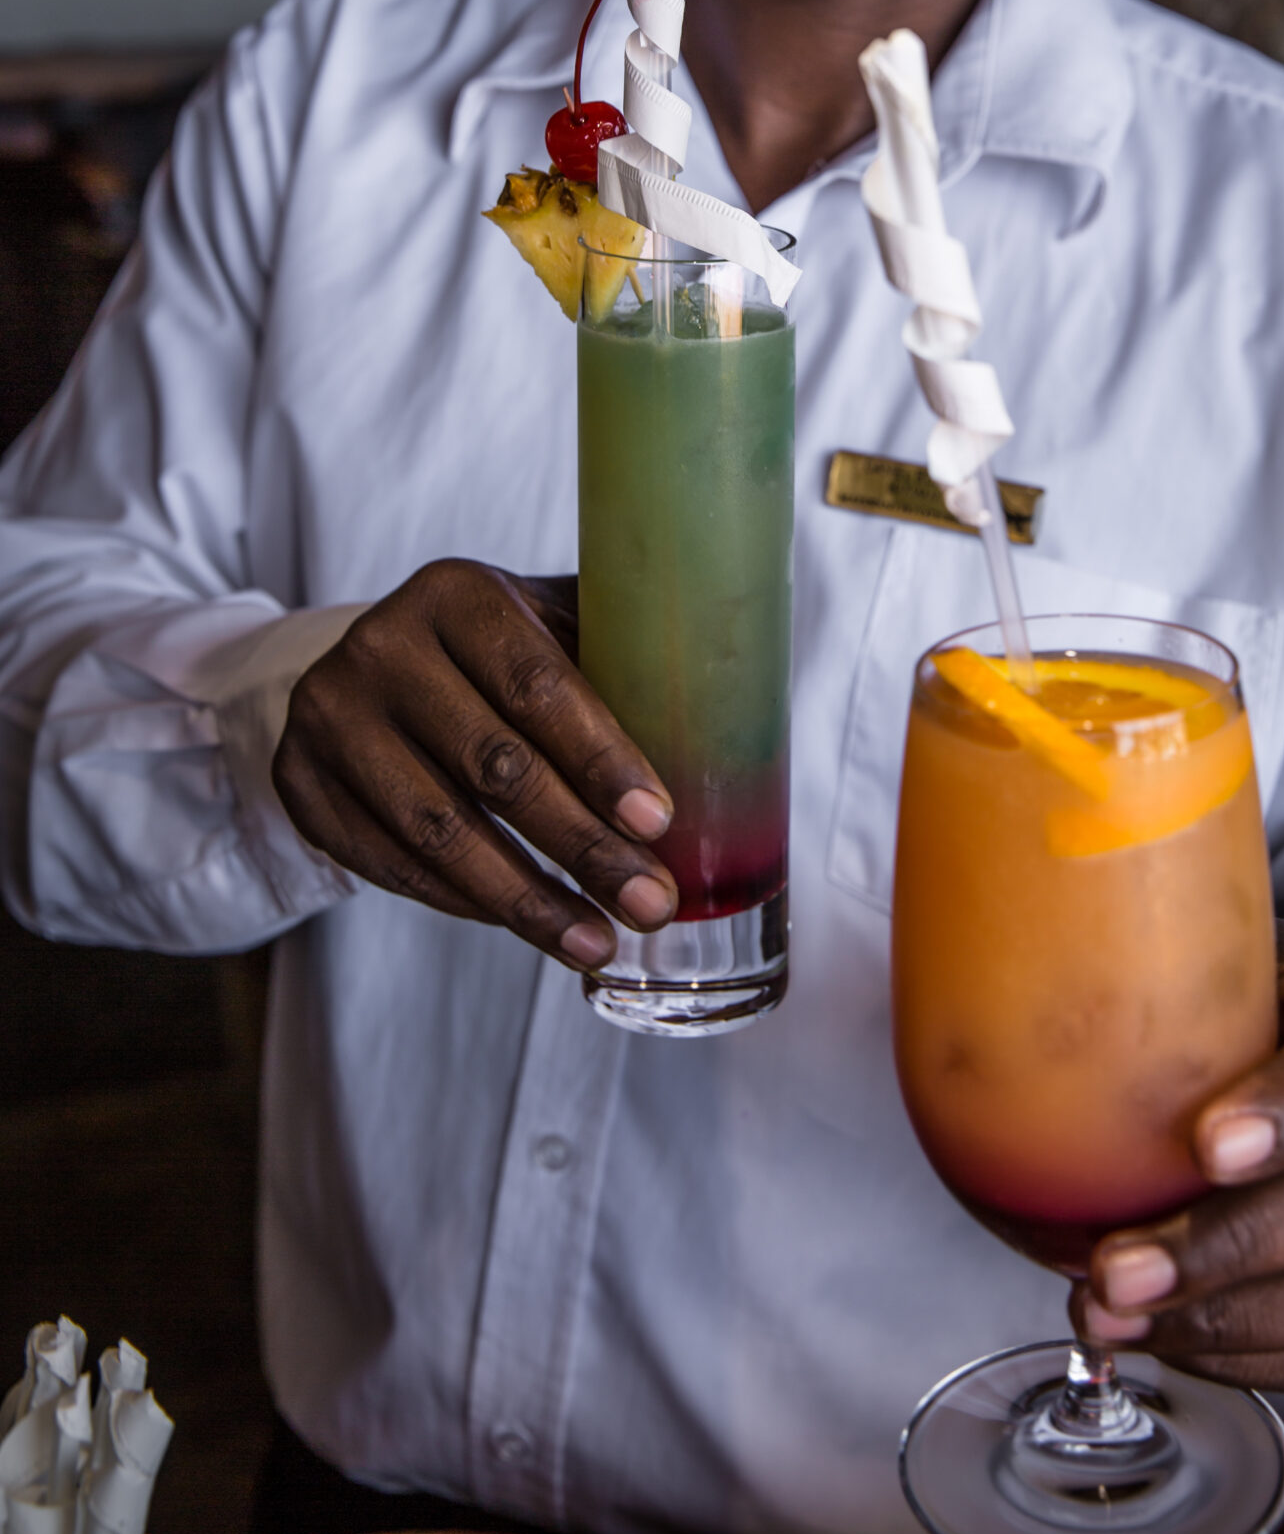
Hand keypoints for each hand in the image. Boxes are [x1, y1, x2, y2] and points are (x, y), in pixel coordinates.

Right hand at [273, 560, 675, 967]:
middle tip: (650, 902)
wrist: (372, 662)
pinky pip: (391, 865)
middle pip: (493, 767)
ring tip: (597, 940)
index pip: (537, 685)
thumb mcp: (548, 622)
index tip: (660, 822)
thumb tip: (733, 723)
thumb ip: (619, 656)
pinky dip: (466, 905)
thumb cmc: (495, 650)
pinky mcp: (300, 784)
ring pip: (437, 832)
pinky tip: (528, 924)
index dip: (602, 759)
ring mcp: (327, 717)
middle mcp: (379, 646)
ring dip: (527, 900)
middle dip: (582, 846)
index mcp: (456, 593)